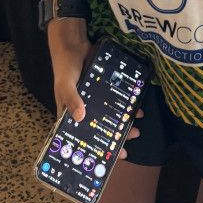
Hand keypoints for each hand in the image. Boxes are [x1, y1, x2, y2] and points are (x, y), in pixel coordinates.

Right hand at [49, 23, 143, 150]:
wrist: (73, 43)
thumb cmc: (64, 67)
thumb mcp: (65, 84)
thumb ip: (72, 99)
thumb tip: (82, 117)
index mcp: (70, 114)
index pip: (82, 137)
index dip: (95, 149)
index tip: (110, 159)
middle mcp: (83, 109)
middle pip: (100, 128)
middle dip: (115, 136)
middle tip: (131, 138)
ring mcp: (94, 99)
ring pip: (110, 115)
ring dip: (123, 121)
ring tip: (137, 125)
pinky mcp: (104, 87)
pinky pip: (116, 99)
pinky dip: (125, 104)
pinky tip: (136, 106)